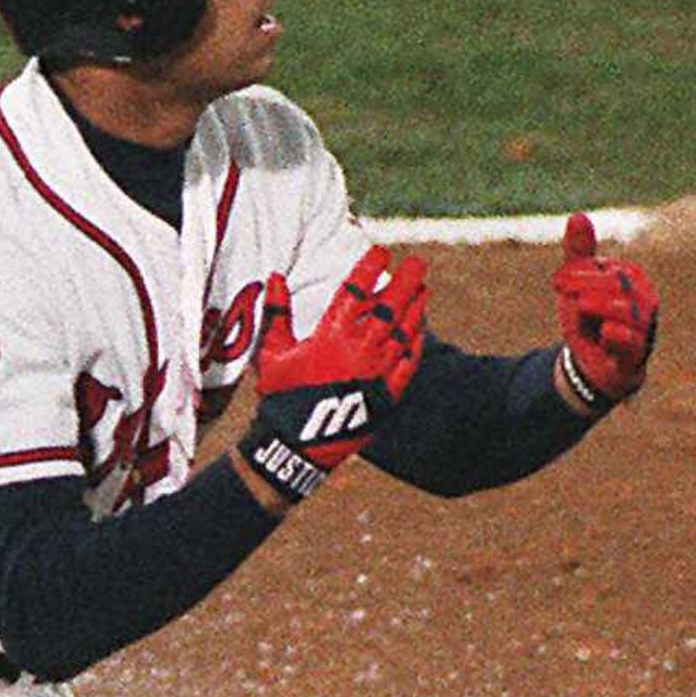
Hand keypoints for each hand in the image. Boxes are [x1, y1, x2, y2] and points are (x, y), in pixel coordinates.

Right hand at [235, 245, 426, 505]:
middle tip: (418, 262)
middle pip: (389, 306)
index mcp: (329, 336)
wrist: (295, 446)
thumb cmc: (280, 397)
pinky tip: (419, 329)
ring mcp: (376, 372)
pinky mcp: (386, 394)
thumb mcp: (272, 353)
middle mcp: (358, 350)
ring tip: (423, 288)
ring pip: (403, 332)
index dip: (369, 267)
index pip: (355, 291)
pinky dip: (415, 343)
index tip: (380, 250)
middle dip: (405, 280)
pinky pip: (408, 363)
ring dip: (415, 307)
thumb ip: (277, 313)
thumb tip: (276, 277)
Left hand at [549, 212, 656, 411]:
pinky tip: (607, 331)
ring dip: (601, 307)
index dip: (580, 273)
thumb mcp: (578, 283)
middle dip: (587, 286)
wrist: (590, 364)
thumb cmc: (588, 317)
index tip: (557, 283)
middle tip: (565, 294)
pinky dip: (620, 337)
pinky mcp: (634, 356)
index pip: (609, 269)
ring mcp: (642, 329)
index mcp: (632, 279)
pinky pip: (633, 344)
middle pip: (619, 286)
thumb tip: (577, 215)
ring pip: (627, 312)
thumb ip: (579, 252)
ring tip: (582, 308)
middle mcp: (644, 301)